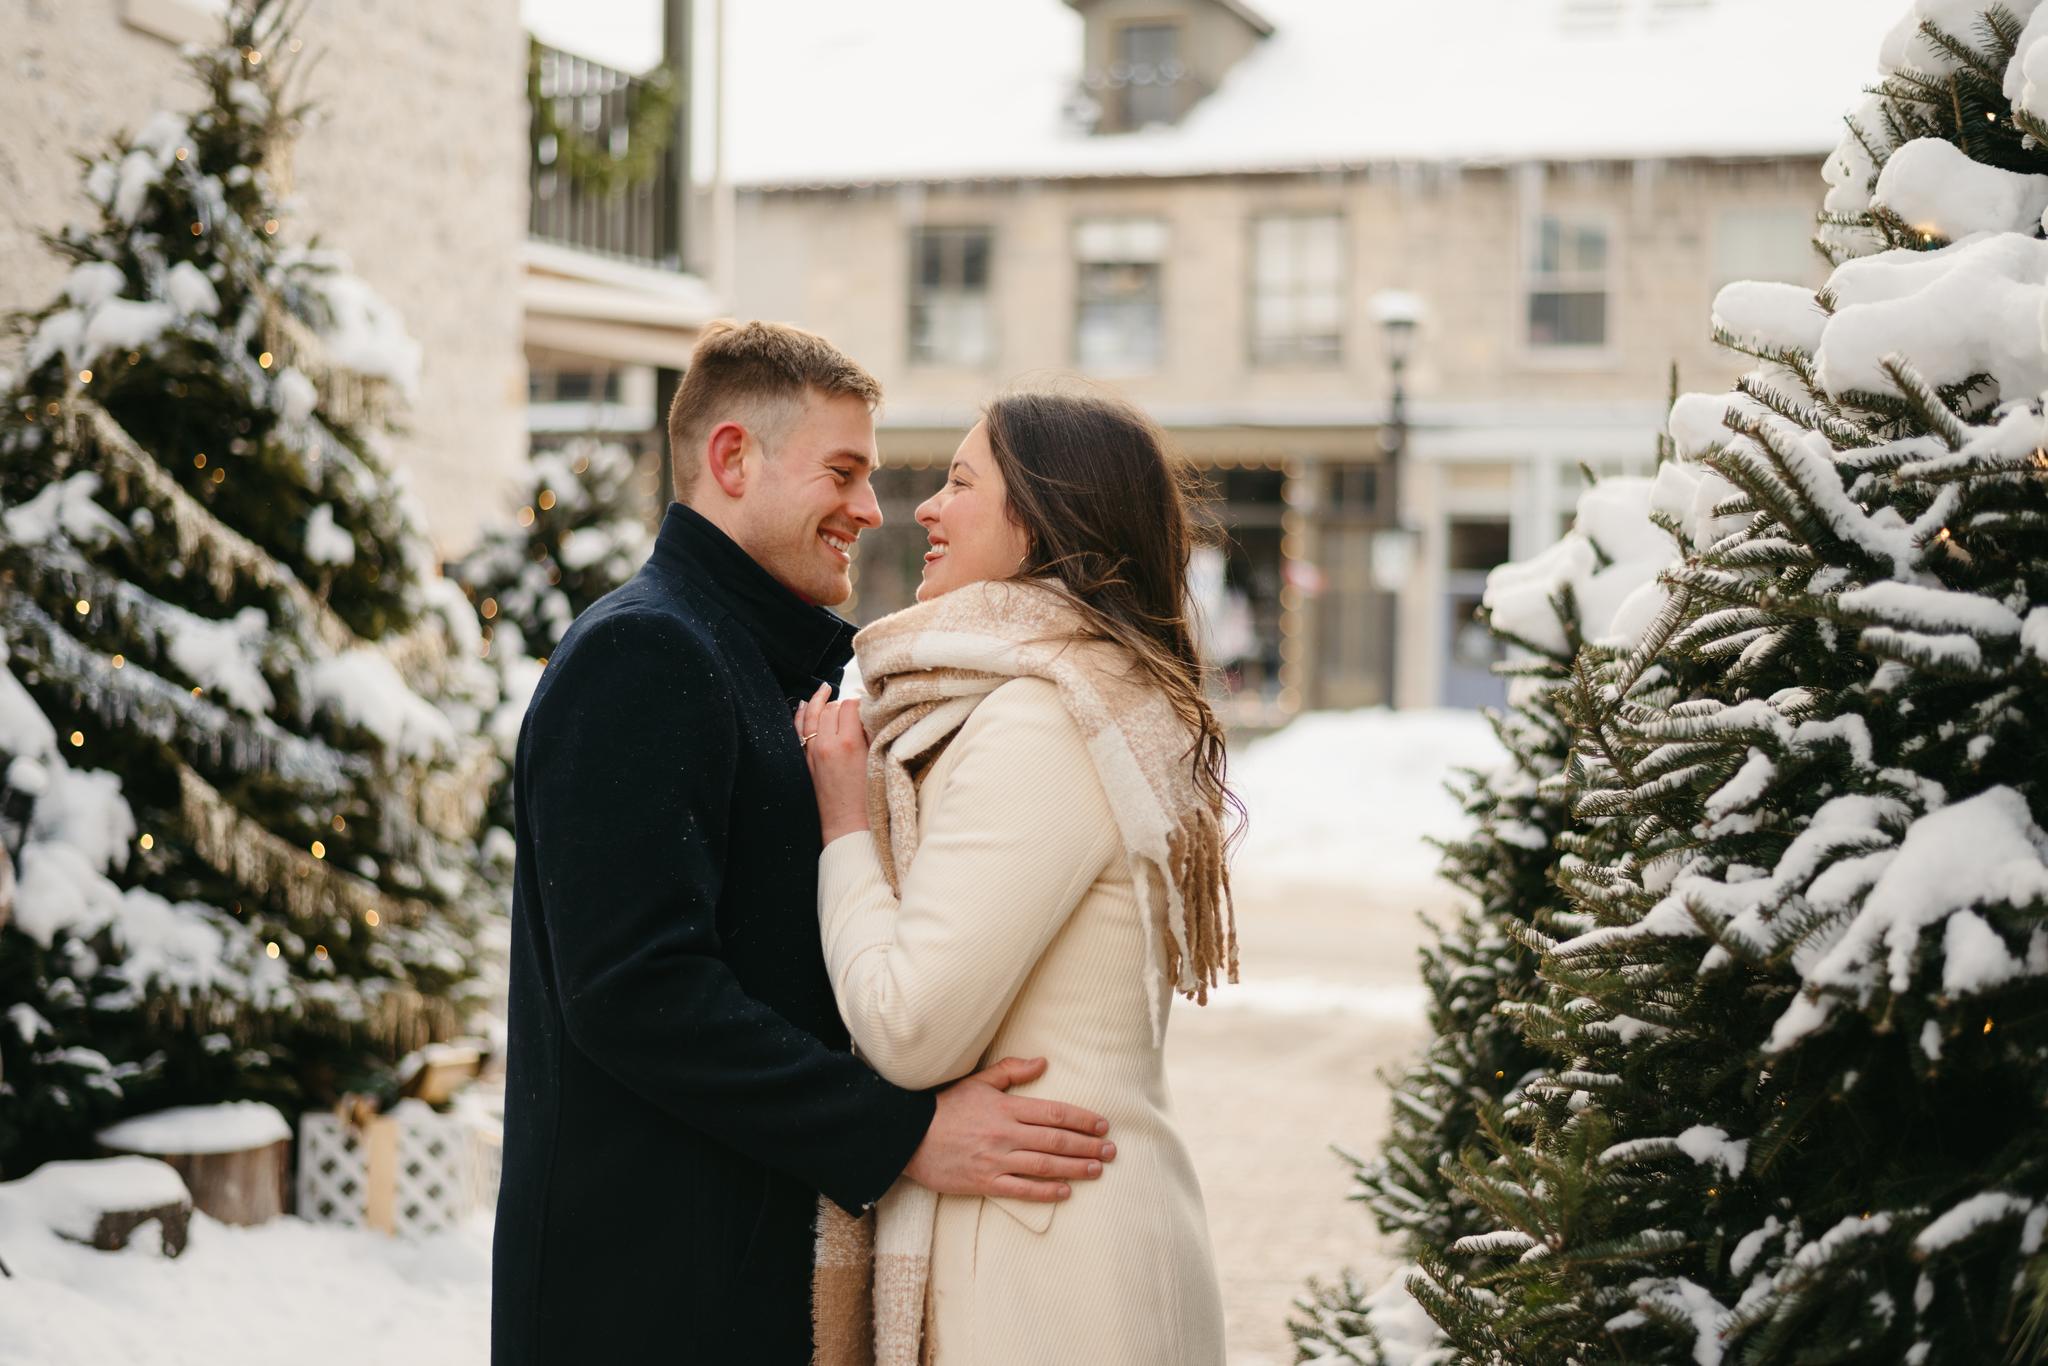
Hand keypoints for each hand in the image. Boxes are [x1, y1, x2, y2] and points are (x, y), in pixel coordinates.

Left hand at [795, 683, 870, 842]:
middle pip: (831, 709)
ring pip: (811, 716)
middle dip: (841, 703)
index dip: (859, 702)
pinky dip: (801, 716)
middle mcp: (825, 745)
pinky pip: (798, 731)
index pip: (850, 707)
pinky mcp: (804, 762)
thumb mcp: (879, 764)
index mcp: (848, 744)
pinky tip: (804, 706)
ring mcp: (811, 754)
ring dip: (818, 701)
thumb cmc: (869, 800)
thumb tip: (870, 716)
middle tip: (852, 706)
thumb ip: (874, 737)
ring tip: (824, 689)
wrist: (847, 828)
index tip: (866, 705)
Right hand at [904, 1056, 1115, 1202]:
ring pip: (1044, 1165)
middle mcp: (1005, 1134)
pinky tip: (1066, 1191)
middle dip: (1088, 1146)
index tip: (1103, 1125)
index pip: (1054, 1113)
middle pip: (1056, 1140)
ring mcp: (995, 1160)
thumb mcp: (977, 1082)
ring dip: (1075, 1168)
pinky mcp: (984, 1182)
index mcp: (1006, 1108)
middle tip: (1111, 1150)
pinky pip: (1021, 1190)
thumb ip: (1011, 1071)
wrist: (907, 1136)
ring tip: (1097, 1169)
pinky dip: (1046, 1191)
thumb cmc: (944, 1107)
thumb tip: (1043, 1062)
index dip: (1083, 1119)